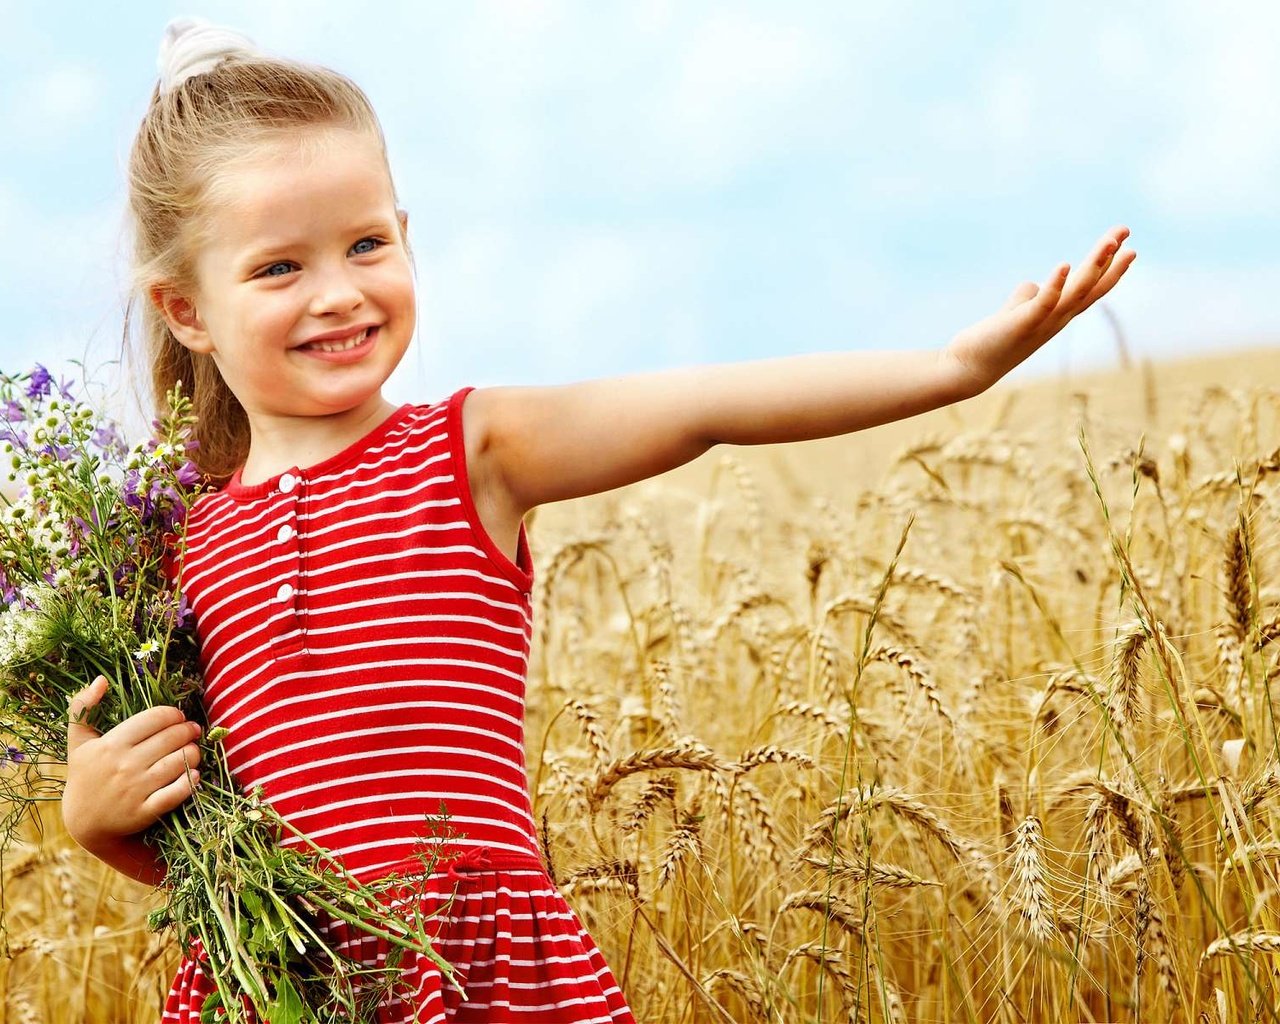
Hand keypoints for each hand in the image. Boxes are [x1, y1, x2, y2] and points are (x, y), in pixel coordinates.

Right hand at [62, 675, 202, 847]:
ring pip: (180, 761)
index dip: (174, 714)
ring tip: (193, 750)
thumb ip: (82, 708)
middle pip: (172, 738)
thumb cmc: (85, 775)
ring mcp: (136, 789)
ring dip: (194, 752)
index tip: (178, 717)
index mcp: (111, 744)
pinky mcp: (145, 811)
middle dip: (188, 731)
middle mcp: (124, 765)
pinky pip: (178, 791)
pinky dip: (190, 780)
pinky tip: (193, 774)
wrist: (84, 821)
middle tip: (192, 731)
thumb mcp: (78, 741)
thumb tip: (101, 680)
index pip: (156, 718)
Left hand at [944, 226, 1135, 393]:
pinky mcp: (1022, 325)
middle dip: (1111, 260)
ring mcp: (1042, 324)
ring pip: (1076, 293)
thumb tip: (1032, 285)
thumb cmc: (992, 341)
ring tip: (1110, 242)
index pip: (1090, 290)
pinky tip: (1063, 265)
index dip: (1109, 269)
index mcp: (1056, 316)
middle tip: (1125, 231)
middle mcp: (1056, 320)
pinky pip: (1043, 304)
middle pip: (1091, 288)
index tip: (1125, 244)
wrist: (968, 369)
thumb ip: (1025, 298)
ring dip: (1094, 266)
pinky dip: (1055, 285)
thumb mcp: (1014, 313)